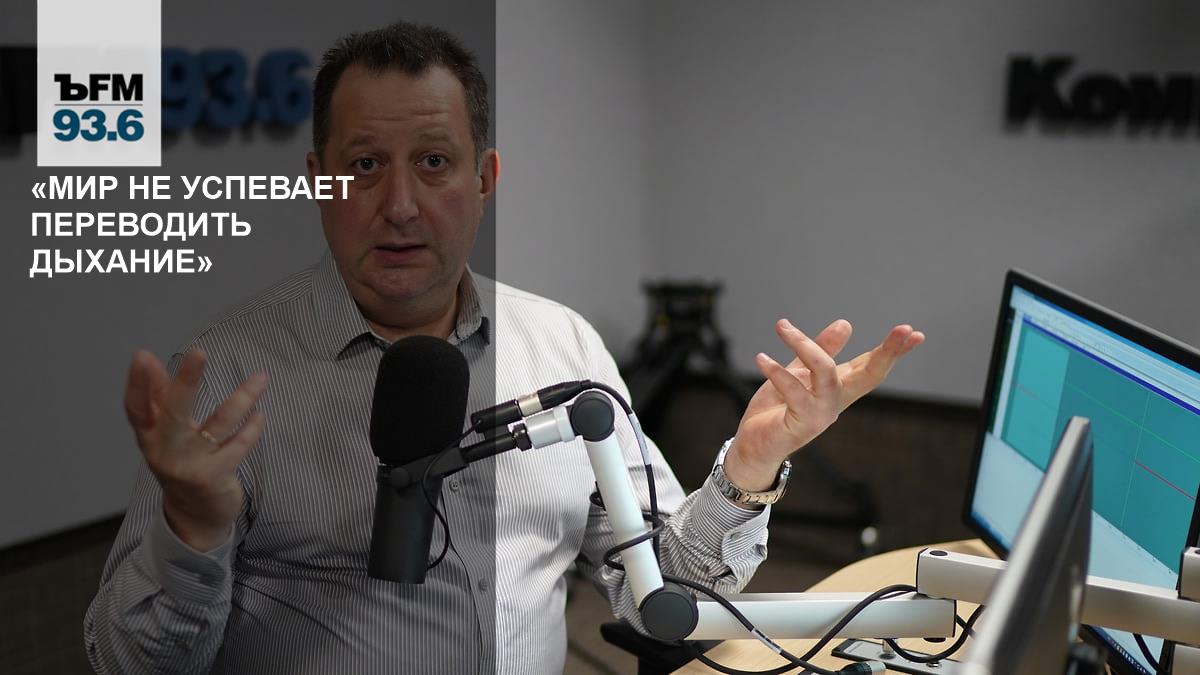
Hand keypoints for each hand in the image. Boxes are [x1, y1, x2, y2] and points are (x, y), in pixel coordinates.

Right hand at [124, 348, 267, 551]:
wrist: (194, 516)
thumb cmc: (181, 461)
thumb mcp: (164, 434)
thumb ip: (159, 398)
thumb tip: (147, 358)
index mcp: (149, 437)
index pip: (136, 408)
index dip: (137, 384)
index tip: (142, 356)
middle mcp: (165, 451)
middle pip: (174, 412)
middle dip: (187, 381)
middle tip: (199, 352)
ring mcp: (190, 465)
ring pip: (218, 424)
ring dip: (243, 398)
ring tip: (262, 377)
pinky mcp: (214, 477)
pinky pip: (239, 445)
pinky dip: (253, 427)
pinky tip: (261, 414)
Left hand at [723, 319, 923, 490]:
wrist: (753, 448)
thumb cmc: (776, 411)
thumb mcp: (798, 372)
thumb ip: (819, 350)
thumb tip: (846, 324)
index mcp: (838, 388)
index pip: (871, 366)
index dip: (892, 350)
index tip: (915, 333)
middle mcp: (835, 401)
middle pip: (870, 374)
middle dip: (888, 352)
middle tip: (904, 330)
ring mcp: (822, 414)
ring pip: (826, 372)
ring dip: (806, 345)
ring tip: (782, 327)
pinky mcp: (802, 423)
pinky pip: (795, 391)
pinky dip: (777, 372)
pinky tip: (762, 359)